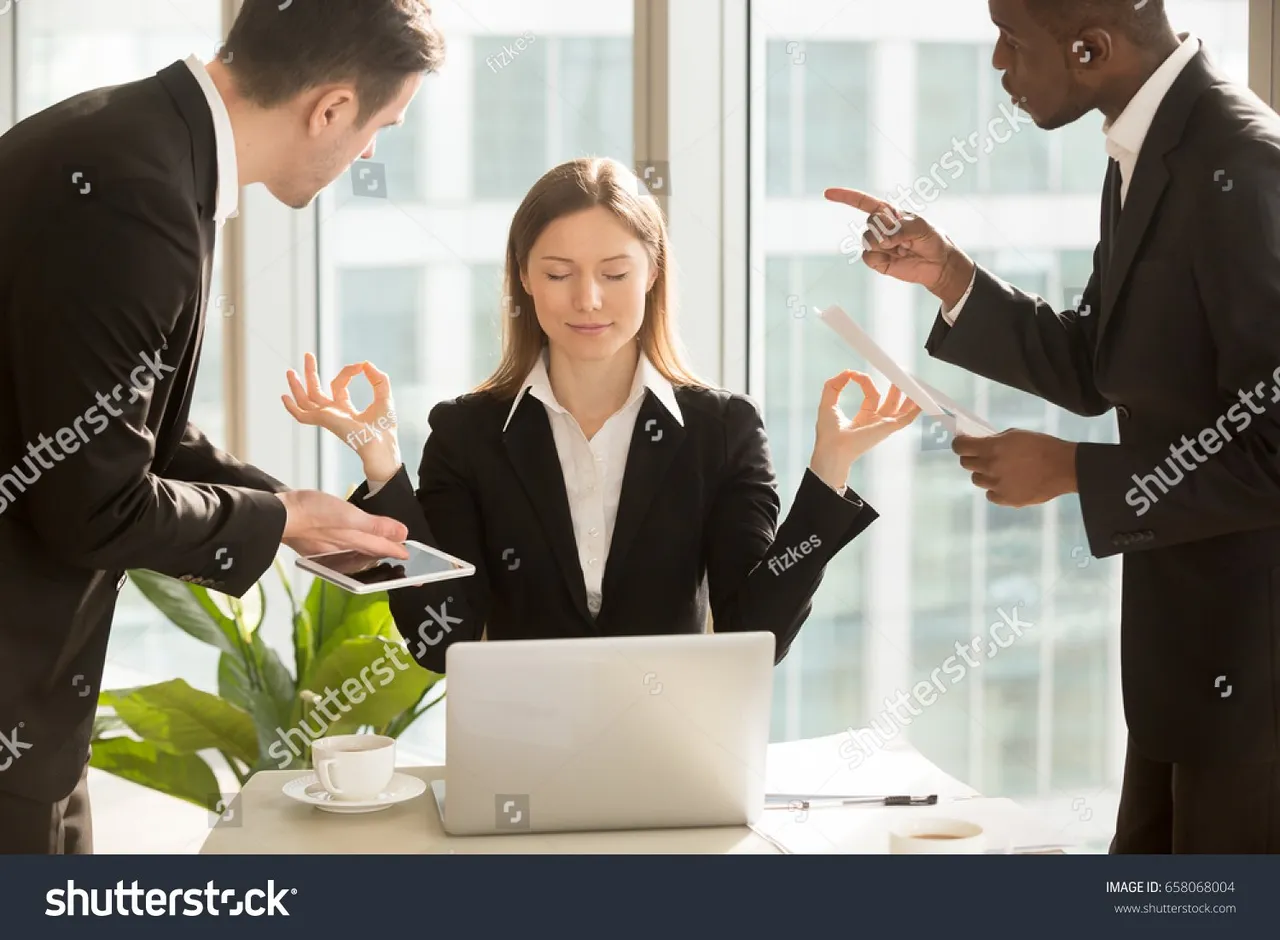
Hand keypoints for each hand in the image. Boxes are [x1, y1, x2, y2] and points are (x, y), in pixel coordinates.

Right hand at [276, 490, 409, 558]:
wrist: (277, 515)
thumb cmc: (311, 514)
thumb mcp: (349, 517)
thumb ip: (376, 526)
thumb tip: (402, 534)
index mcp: (355, 544)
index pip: (384, 550)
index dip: (398, 552)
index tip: (413, 559)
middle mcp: (344, 550)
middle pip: (371, 554)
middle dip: (386, 557)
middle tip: (401, 561)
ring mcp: (330, 548)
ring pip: (357, 552)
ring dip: (370, 553)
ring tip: (381, 554)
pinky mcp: (317, 543)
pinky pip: (342, 548)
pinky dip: (352, 548)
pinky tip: (350, 545)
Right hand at [282, 352, 401, 482]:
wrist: (381, 443)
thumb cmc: (384, 427)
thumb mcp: (384, 396)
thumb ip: (378, 379)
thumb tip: (366, 364)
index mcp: (344, 409)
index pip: (339, 385)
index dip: (348, 371)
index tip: (360, 366)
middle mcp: (333, 413)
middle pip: (316, 391)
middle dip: (311, 372)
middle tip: (308, 355)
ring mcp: (327, 417)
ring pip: (305, 400)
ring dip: (297, 385)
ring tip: (290, 370)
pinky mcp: (324, 420)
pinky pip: (302, 416)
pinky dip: (292, 408)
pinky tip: (284, 396)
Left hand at [809, 371, 921, 489]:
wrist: (832, 447)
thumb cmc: (828, 433)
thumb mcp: (828, 402)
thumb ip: (834, 385)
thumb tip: (847, 372)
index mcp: (864, 417)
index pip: (871, 394)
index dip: (865, 381)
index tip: (854, 374)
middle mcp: (876, 421)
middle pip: (890, 401)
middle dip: (895, 387)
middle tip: (898, 372)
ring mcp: (883, 425)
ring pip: (901, 408)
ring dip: (908, 395)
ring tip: (912, 381)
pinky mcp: (888, 428)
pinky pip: (906, 418)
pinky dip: (915, 409)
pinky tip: (922, 400)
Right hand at [825, 187, 975, 309]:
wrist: (936, 264)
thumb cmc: (930, 239)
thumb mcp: (920, 227)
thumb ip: (900, 230)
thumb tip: (883, 241)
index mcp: (888, 213)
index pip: (863, 202)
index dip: (845, 197)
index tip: (827, 193)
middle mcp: (879, 227)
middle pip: (870, 222)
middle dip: (887, 229)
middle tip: (906, 238)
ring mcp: (876, 244)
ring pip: (868, 240)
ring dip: (886, 244)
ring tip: (903, 248)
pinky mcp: (876, 260)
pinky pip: (868, 256)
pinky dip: (881, 257)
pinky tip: (895, 258)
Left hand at [953, 430, 1077, 506]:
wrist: (1064, 468)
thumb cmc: (1042, 446)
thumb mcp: (1016, 435)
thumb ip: (995, 440)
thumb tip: (981, 443)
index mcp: (991, 448)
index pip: (961, 447)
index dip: (959, 444)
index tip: (961, 443)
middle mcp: (990, 467)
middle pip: (966, 464)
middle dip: (971, 458)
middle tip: (981, 456)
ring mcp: (997, 485)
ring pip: (978, 480)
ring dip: (984, 474)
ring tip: (1000, 470)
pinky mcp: (1006, 499)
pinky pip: (991, 495)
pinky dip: (996, 489)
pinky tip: (1008, 483)